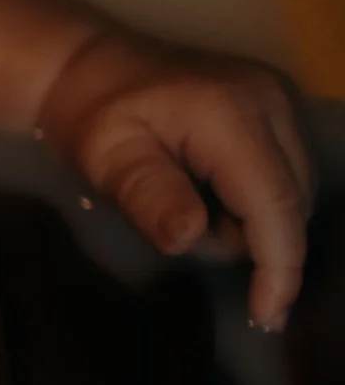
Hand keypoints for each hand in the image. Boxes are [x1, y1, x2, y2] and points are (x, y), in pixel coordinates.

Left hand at [38, 32, 315, 327]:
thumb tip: (191, 237)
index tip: (267, 317)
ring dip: (246, 218)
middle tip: (173, 221)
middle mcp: (273, 103)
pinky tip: (203, 188)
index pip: (276, 205)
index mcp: (232, 115)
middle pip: (293, 204)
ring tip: (182, 198)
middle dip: (246, 238)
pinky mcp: (277, 109)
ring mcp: (281, 101)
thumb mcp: (106, 159)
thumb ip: (149, 196)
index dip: (278, 266)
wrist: (90, 67)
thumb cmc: (92, 115)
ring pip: (293, 193)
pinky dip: (248, 199)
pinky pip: (283, 175)